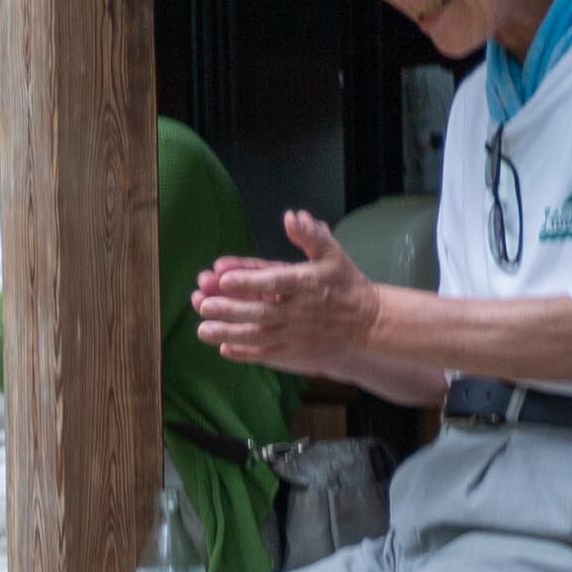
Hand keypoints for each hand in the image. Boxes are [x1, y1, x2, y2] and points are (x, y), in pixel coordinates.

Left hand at [191, 212, 382, 367]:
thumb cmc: (346, 285)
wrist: (368, 325)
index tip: (224, 277)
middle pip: (260, 311)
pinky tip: (223, 349)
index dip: (248, 280)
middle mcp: (298, 312)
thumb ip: (311, 235)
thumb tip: (293, 216)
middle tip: (202, 304)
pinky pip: (266, 355)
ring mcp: (295, 336)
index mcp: (306, 284)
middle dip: (230, 309)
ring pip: (258, 337)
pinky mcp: (294, 355)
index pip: (274, 281)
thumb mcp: (332, 254)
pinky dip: (244, 354)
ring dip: (229, 333)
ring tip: (202, 330)